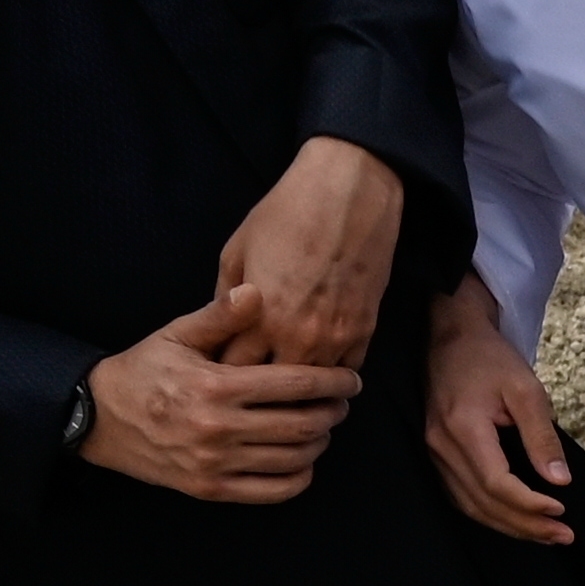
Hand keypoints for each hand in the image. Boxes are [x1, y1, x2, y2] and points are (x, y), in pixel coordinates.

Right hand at [82, 294, 359, 503]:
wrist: (96, 417)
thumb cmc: (143, 370)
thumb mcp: (176, 334)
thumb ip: (220, 316)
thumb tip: (257, 291)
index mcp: (216, 385)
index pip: (295, 383)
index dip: (334, 382)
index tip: (351, 380)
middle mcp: (218, 427)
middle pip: (303, 424)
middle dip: (333, 412)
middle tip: (341, 403)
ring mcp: (215, 463)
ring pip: (294, 458)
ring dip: (319, 442)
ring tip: (323, 426)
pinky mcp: (210, 489)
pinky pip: (273, 491)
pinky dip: (299, 477)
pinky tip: (302, 459)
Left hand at [210, 135, 405, 373]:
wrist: (348, 196)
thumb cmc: (285, 215)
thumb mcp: (237, 251)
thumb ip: (226, 298)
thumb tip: (223, 329)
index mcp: (258, 319)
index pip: (233, 370)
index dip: (224, 375)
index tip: (219, 376)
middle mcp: (296, 337)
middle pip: (272, 388)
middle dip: (259, 390)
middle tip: (251, 388)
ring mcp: (335, 339)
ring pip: (313, 388)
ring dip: (299, 388)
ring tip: (287, 389)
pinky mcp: (364, 332)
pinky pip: (345, 371)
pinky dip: (330, 373)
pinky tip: (320, 368)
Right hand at [421, 273, 578, 544]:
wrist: (451, 338)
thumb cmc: (489, 359)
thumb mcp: (526, 390)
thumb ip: (542, 438)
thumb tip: (560, 481)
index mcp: (462, 428)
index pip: (496, 483)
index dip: (529, 505)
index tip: (562, 512)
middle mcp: (440, 446)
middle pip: (483, 502)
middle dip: (526, 525)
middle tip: (563, 536)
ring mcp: (433, 452)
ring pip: (470, 505)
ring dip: (509, 526)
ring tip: (546, 535)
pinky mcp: (435, 454)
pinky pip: (460, 496)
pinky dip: (489, 514)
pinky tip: (515, 521)